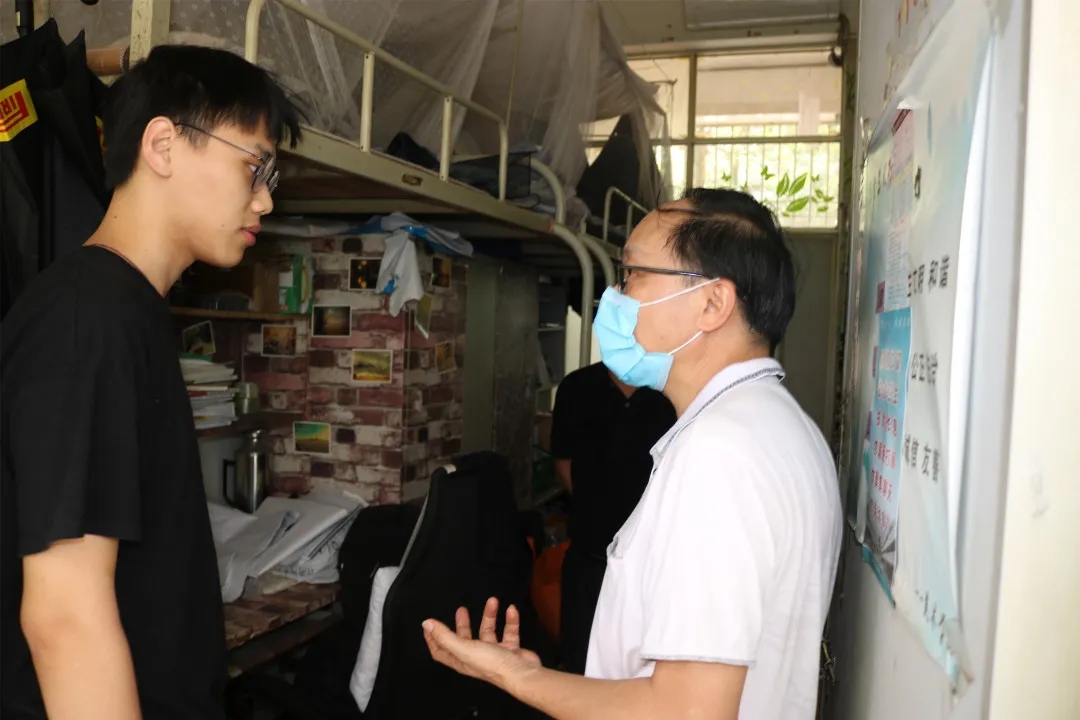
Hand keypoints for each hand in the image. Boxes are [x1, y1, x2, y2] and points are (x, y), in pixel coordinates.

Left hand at [423, 596, 541, 689]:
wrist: (521, 673)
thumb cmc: (491, 662)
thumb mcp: (464, 648)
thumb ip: (445, 635)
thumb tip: (426, 623)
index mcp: (461, 660)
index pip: (440, 650)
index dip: (433, 639)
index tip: (430, 624)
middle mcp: (475, 658)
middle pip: (464, 639)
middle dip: (462, 624)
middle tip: (462, 609)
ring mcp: (493, 654)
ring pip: (488, 632)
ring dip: (490, 616)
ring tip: (493, 601)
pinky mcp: (509, 649)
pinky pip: (508, 632)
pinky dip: (509, 621)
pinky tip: (511, 610)